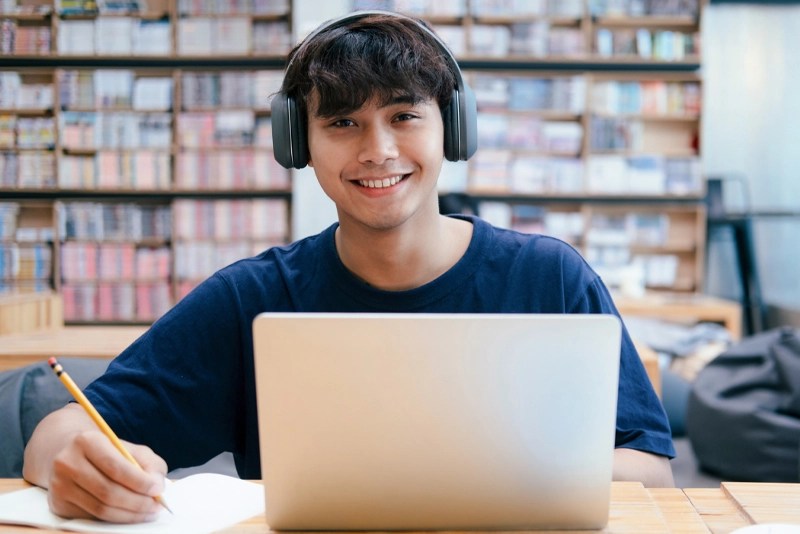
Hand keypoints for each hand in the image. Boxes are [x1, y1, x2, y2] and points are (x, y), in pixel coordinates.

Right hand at [47, 430, 167, 522]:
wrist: (71, 455)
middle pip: (108, 492)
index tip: (158, 489)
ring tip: (148, 512)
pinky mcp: (58, 504)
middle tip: (157, 505)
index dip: (139, 481)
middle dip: (138, 502)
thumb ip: (149, 463)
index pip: (116, 467)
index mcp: (87, 441)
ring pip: (100, 509)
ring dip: (129, 515)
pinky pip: (92, 517)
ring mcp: (59, 485)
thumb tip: (157, 486)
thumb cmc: (109, 452)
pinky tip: (129, 514)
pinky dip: (115, 519)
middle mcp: (67, 462)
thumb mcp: (131, 449)